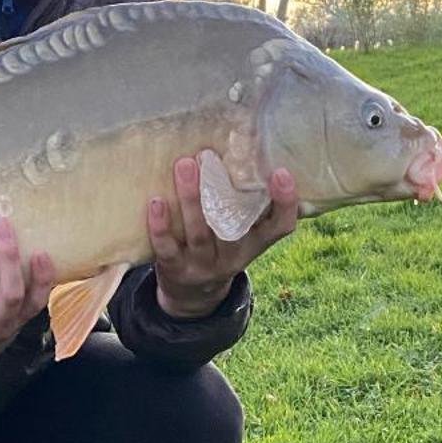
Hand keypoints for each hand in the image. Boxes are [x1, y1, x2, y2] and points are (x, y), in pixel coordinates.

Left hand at [148, 156, 298, 318]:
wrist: (191, 295)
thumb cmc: (218, 247)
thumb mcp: (239, 234)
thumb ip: (244, 204)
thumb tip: (245, 147)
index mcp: (254, 244)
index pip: (280, 227)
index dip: (285, 202)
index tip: (282, 172)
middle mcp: (233, 257)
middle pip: (232, 225)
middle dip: (221, 190)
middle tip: (208, 155)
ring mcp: (204, 265)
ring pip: (200, 233)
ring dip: (191, 198)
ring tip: (184, 165)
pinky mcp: (176, 269)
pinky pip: (168, 248)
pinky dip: (161, 226)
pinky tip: (156, 202)